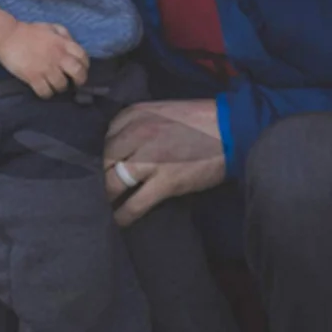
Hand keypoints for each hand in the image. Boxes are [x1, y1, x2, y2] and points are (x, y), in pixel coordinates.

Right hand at [0, 21, 88, 97]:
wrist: (7, 37)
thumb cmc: (28, 31)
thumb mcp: (49, 27)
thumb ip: (63, 34)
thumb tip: (71, 43)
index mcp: (63, 44)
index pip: (83, 57)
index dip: (85, 65)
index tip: (80, 69)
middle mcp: (58, 57)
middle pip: (78, 73)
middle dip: (79, 80)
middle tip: (74, 82)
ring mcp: (46, 68)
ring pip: (62, 85)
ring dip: (59, 87)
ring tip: (54, 84)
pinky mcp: (34, 77)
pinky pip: (45, 92)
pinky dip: (46, 93)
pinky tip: (42, 89)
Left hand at [104, 99, 225, 225]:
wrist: (229, 128)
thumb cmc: (197, 119)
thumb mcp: (159, 111)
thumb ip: (138, 123)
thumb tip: (123, 143)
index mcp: (134, 115)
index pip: (106, 137)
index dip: (103, 154)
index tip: (105, 165)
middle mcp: (136, 135)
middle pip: (105, 160)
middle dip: (101, 175)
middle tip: (102, 186)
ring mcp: (149, 159)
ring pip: (114, 181)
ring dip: (108, 195)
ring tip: (107, 204)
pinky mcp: (166, 181)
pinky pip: (136, 202)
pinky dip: (125, 214)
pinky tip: (120, 220)